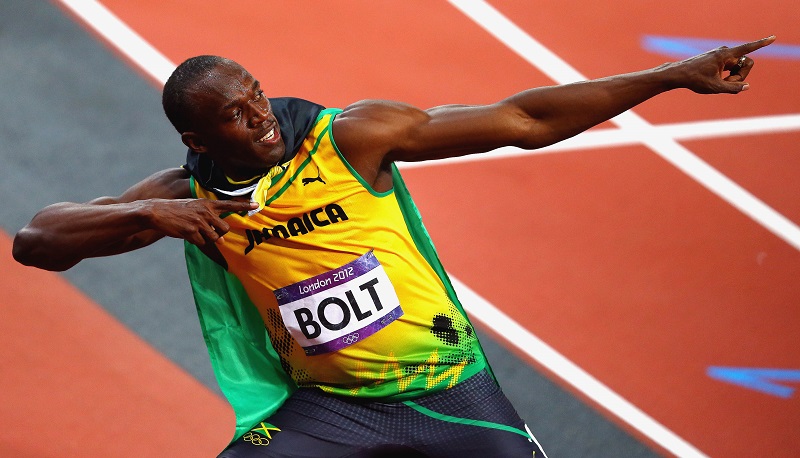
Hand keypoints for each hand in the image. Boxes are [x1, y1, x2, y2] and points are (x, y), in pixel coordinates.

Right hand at [143, 198, 257, 245]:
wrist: (157, 211)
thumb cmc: (178, 211)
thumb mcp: (195, 208)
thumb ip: (210, 219)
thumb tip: (222, 240)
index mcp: (207, 203)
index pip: (229, 204)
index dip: (244, 205)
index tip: (257, 204)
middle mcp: (206, 211)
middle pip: (225, 228)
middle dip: (219, 233)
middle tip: (207, 230)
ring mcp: (199, 221)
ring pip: (214, 238)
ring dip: (206, 238)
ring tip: (194, 230)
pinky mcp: (191, 231)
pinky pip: (201, 242)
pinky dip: (196, 241)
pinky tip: (187, 233)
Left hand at [671, 35, 775, 93]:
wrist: (678, 74)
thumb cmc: (695, 80)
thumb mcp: (715, 87)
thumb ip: (733, 88)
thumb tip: (747, 86)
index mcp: (725, 55)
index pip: (747, 48)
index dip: (761, 44)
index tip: (773, 38)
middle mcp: (725, 51)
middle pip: (745, 64)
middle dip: (740, 76)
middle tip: (727, 84)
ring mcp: (722, 55)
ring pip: (738, 67)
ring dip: (733, 77)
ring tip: (719, 82)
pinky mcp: (718, 59)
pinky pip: (731, 67)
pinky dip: (728, 76)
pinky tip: (718, 80)